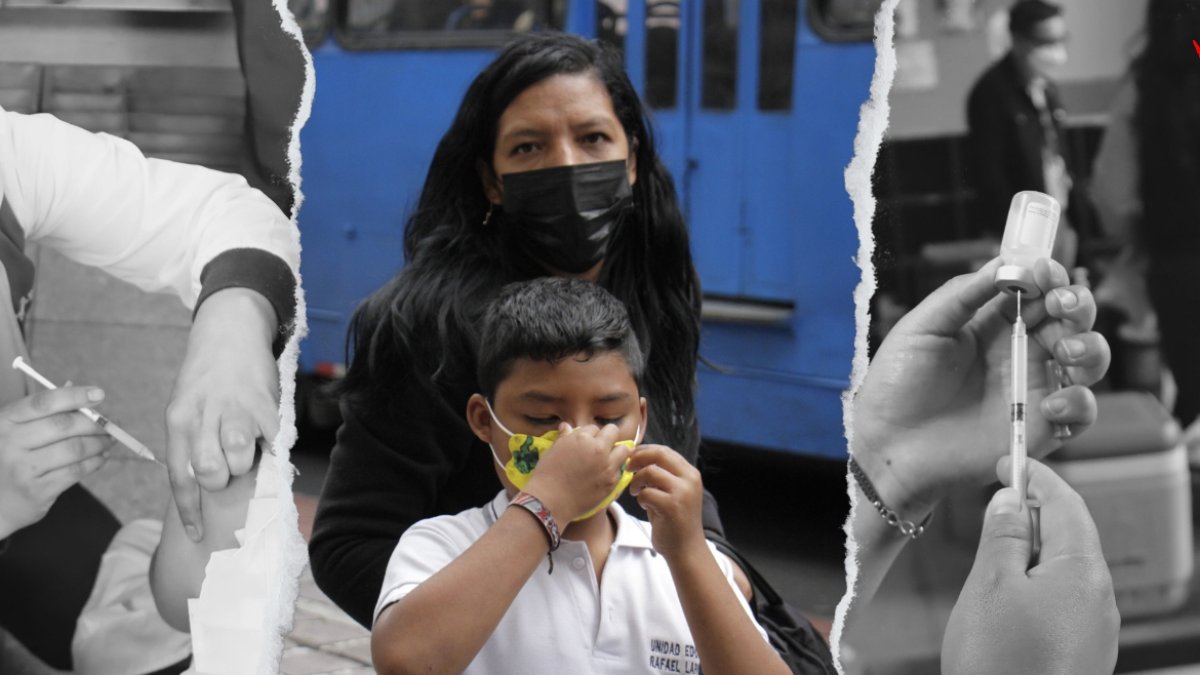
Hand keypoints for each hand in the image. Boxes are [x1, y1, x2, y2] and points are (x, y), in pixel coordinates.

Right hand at [0, 386, 112, 538]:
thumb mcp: (18, 430)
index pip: (43, 403)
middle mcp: (9, 443)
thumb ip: (48, 412)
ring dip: (100, 443)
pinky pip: (76, 471)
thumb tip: (87, 396)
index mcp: (4, 421)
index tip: (99, 394)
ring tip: (109, 441)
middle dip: (95, 423)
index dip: (74, 396)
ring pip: (74, 449)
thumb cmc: (13, 457)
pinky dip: (95, 462)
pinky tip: (101, 457)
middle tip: (112, 424)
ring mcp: (21, 469)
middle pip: (64, 425)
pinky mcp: (36, 491)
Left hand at [167, 288, 279, 540]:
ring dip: (246, 461)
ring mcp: (234, 410)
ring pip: (239, 458)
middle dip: (221, 480)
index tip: (198, 535)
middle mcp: (202, 416)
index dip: (190, 509)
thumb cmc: (208, 376)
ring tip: (248, 447)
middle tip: (230, 466)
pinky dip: (274, 446)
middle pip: (210, 471)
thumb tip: (209, 483)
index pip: (180, 474)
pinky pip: (271, 442)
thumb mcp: (187, 405)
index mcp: (178, 419)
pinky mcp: (264, 404)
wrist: (230, 331)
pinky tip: (271, 436)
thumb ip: (193, 440)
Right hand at [523, 423, 629, 521]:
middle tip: (599, 448)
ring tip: (606, 460)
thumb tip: (566, 426)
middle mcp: (598, 449)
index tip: (584, 444)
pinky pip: (620, 470)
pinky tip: (603, 475)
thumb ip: (564, 437)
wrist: (550, 501)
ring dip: (616, 452)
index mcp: (582, 438)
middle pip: (613, 432)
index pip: (594, 428)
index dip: (589, 435)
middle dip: (607, 437)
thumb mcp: (553, 450)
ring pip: (624, 450)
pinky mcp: (612, 482)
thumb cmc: (546, 474)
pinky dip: (614, 470)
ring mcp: (608, 466)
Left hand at [627, 445, 705, 561]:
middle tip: (627, 467)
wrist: (686, 549)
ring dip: (637, 481)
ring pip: (650, 472)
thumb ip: (661, 476)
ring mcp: (682, 492)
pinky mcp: (672, 506)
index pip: (664, 451)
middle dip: (638, 458)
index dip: (644, 451)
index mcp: (690, 473)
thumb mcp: (673, 492)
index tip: (631, 457)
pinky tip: (644, 505)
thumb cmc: (675, 521)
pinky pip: (646, 492)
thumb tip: (636, 458)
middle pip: (658, 454)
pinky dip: (640, 497)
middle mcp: (689, 479)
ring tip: (636, 492)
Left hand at [853, 257, 1108, 515]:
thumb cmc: (897, 384)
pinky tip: (1049, 403)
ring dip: (1090, 347)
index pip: (1037, 290)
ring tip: (1066, 351)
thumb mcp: (922, 328)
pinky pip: (1081, 411)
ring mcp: (1034, 388)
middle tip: (1060, 304)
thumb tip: (1005, 262)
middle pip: (1072, 319)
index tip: (1042, 269)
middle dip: (1077, 304)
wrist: (889, 444)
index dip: (1048, 276)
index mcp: (994, 324)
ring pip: (1090, 360)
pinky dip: (1077, 402)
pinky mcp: (1041, 427)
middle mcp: (1021, 351)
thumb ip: (963, 294)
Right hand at [941, 458, 1118, 674]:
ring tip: (990, 550)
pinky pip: (1062, 599)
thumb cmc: (1001, 665)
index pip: (1066, 503)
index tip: (1008, 462)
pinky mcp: (1080, 652)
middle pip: (1070, 534)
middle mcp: (1099, 598)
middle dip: (1033, 512)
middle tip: (993, 501)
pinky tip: (1004, 593)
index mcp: (1083, 572)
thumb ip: (1003, 536)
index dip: (1034, 477)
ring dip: (1030, 549)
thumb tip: (1011, 502)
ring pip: (1064, 567)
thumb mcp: (989, 585)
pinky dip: (1035, 581)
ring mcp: (1094, 629)